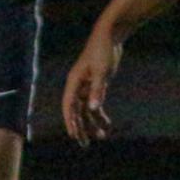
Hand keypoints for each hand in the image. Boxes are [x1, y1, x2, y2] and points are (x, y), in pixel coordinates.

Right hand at [62, 19, 123, 144]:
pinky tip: (107, 124)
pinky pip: (95, 103)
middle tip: (85, 144)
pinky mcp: (96, 84)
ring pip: (86, 109)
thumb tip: (93, 109)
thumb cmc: (103, 50)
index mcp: (74, 81)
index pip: (69, 105)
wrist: (111, 35)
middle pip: (77, 111)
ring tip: (101, 137)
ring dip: (92, 123)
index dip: (70, 121)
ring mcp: (87, 85)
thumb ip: (97, 90)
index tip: (73, 135)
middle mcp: (78, 85)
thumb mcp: (102, 71)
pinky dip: (100, 114)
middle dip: (80, 127)